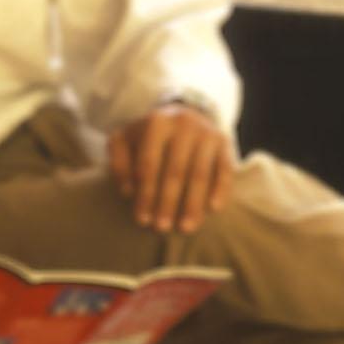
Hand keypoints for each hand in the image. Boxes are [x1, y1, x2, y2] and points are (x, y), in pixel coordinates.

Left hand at [108, 104, 238, 238]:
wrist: (182, 115)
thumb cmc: (148, 137)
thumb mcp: (125, 141)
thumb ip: (119, 163)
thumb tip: (128, 192)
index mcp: (156, 123)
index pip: (148, 164)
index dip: (145, 194)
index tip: (142, 220)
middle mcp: (183, 124)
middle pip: (175, 171)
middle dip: (167, 203)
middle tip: (161, 228)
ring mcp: (206, 132)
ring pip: (200, 173)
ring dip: (192, 204)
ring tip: (185, 228)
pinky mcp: (224, 141)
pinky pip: (224, 169)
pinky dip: (220, 189)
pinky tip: (214, 209)